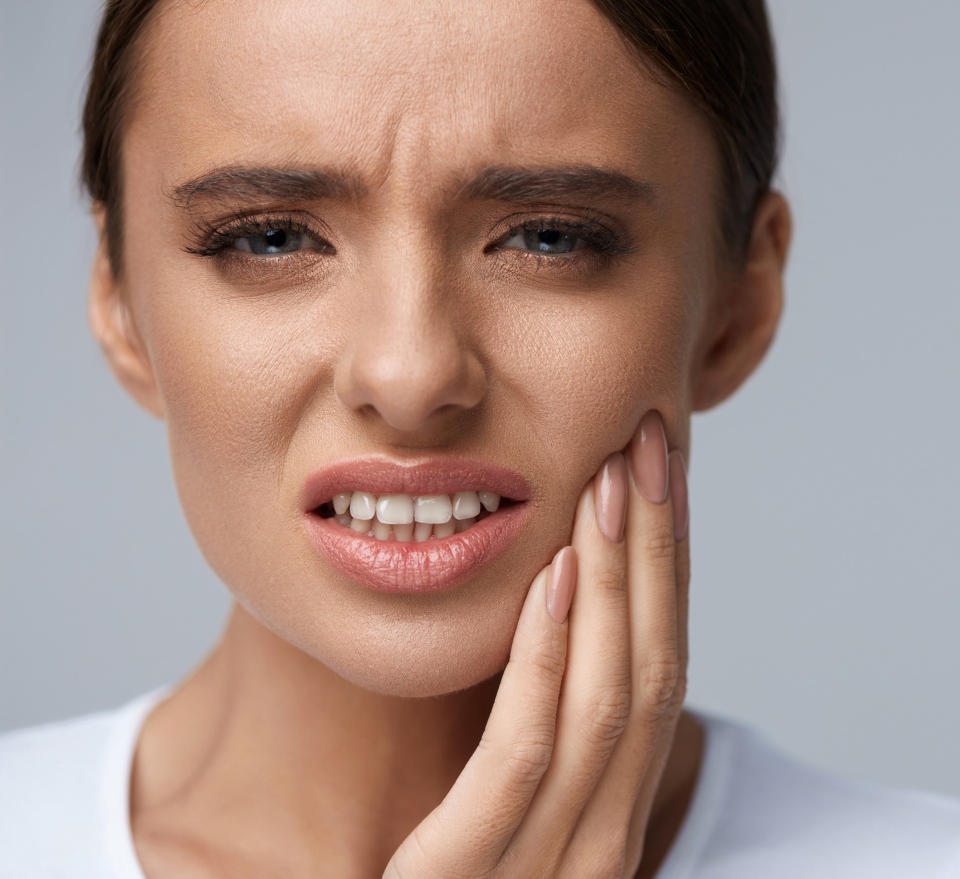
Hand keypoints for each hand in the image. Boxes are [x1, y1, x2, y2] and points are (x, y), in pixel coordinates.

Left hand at [384, 411, 689, 878]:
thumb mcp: (506, 792)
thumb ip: (539, 715)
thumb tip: (559, 601)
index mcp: (616, 805)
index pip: (659, 666)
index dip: (667, 567)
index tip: (658, 474)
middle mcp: (609, 833)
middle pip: (652, 667)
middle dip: (655, 551)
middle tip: (647, 446)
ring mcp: (559, 865)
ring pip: (608, 700)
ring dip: (614, 581)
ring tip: (609, 485)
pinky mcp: (474, 877)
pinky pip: (524, 753)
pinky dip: (546, 660)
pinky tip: (552, 578)